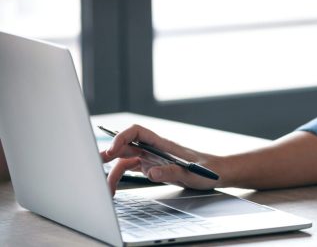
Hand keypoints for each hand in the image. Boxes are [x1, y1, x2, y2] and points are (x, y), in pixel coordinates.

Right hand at [100, 124, 222, 193]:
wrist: (217, 174)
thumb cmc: (208, 170)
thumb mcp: (192, 173)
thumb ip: (172, 172)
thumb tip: (152, 172)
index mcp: (163, 145)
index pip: (138, 132)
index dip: (123, 136)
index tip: (113, 149)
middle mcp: (154, 149)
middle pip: (126, 145)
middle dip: (109, 153)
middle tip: (94, 165)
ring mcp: (151, 158)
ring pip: (125, 160)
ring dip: (111, 171)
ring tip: (104, 187)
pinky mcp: (151, 168)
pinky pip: (130, 170)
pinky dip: (119, 178)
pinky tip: (114, 189)